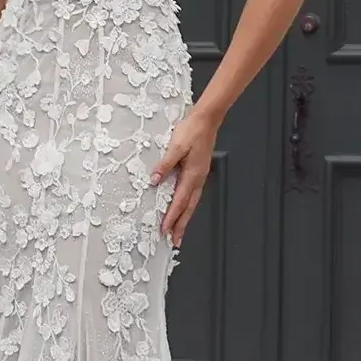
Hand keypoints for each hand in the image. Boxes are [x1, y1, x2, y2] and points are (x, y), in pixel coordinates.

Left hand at [150, 107, 218, 246]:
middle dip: (181, 225)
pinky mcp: (198, 172)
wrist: (206, 120)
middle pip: (188, 208)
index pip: (179, 201)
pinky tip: (184, 209)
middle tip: (175, 240)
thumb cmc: (192, 130)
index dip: (171, 217)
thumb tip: (154, 180)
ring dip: (185, 218)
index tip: (165, 230)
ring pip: (191, 203)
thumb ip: (165, 164)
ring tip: (179, 231)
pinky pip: (193, 195)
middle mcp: (197, 179)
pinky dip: (187, 206)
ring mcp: (199, 176)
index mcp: (192, 175)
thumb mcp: (175, 146)